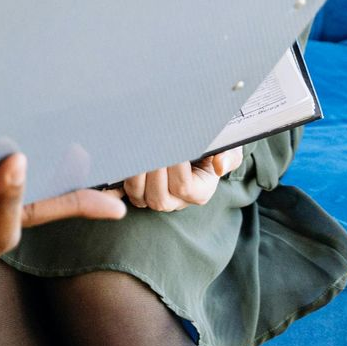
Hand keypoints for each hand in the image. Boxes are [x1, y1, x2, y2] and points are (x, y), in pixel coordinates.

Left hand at [117, 146, 243, 211]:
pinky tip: (118, 162)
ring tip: (135, 148)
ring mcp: (153, 198)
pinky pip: (123, 192)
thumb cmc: (209, 146)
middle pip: (159, 196)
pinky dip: (118, 180)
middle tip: (149, 144)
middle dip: (152, 169)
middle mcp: (175, 201)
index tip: (172, 147)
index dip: (175, 168)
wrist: (191, 144)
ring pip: (139, 195)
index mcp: (199, 193)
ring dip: (135, 172)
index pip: (183, 187)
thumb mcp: (226, 148)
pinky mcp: (136, 192)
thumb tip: (221, 166)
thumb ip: (228, 155)